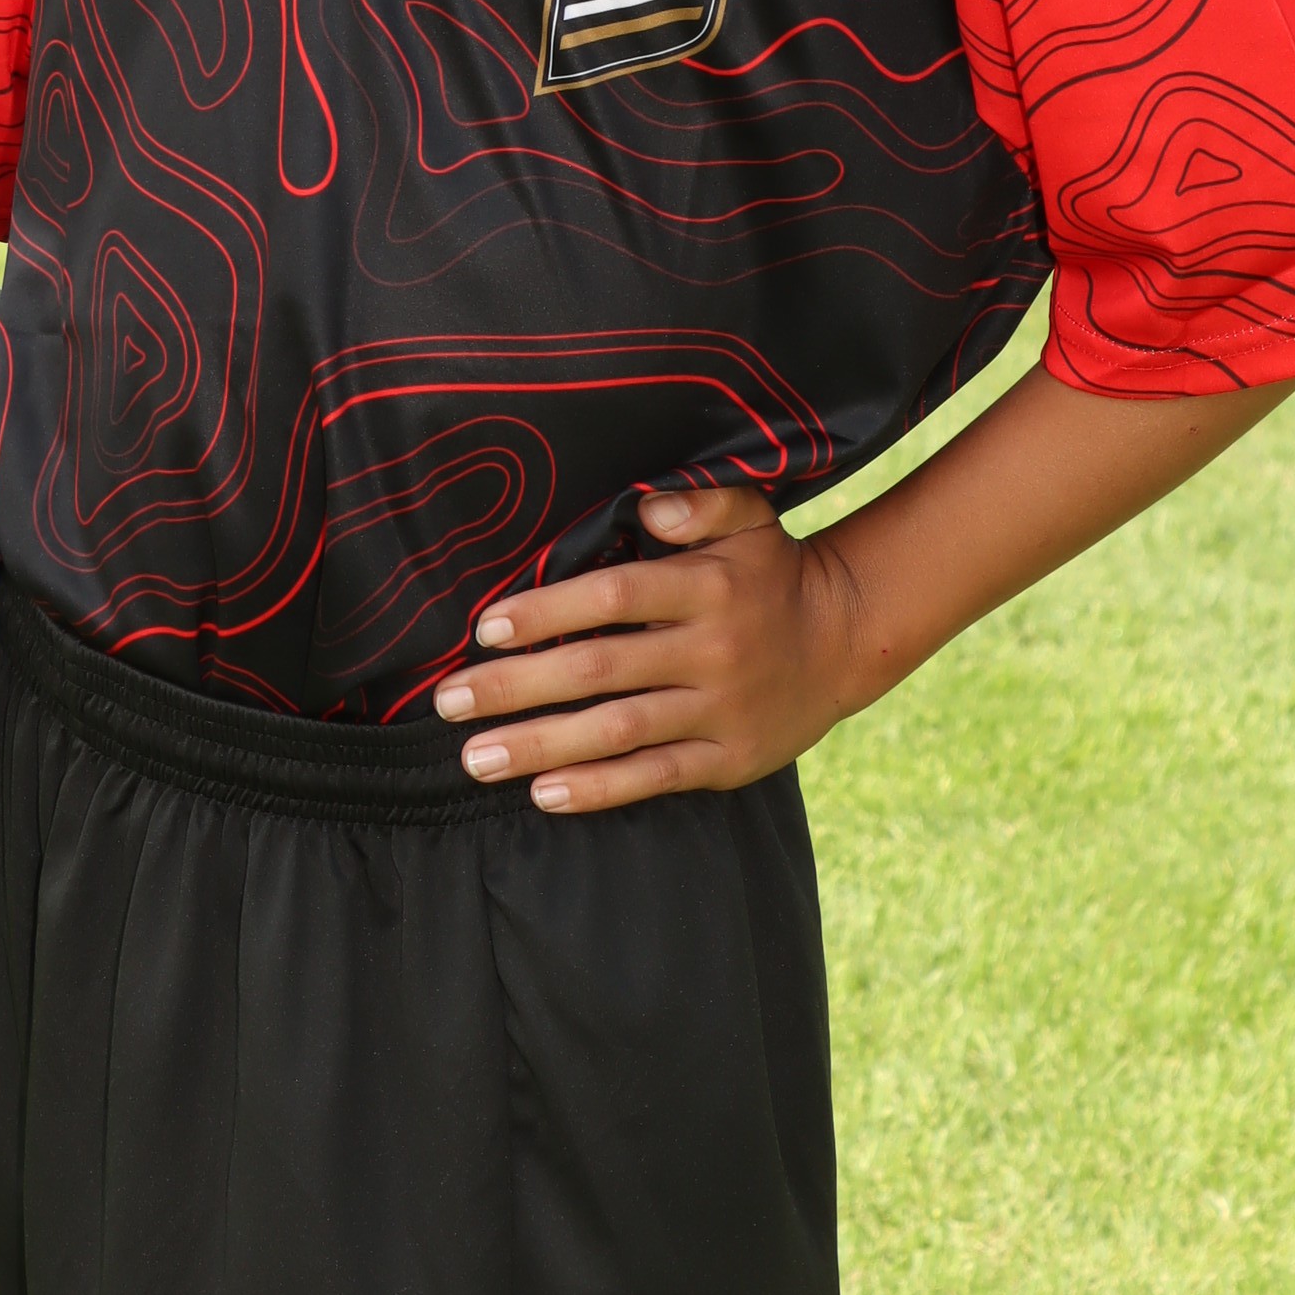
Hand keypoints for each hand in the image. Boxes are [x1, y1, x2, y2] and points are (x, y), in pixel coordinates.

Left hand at [431, 481, 863, 816]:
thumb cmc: (770, 572)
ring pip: (619, 732)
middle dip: (517, 687)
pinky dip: (600, 788)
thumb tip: (646, 509)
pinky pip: (657, 777)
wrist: (845, 639)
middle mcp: (713, 651)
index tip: (485, 628)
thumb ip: (700, 502)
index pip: (614, 598)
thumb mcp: (748, 518)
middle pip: (601, 670)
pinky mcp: (729, 760)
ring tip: (475, 758)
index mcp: (708, 587)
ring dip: (541, 745)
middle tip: (449, 700)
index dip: (548, 611)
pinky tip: (543, 792)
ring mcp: (721, 710)